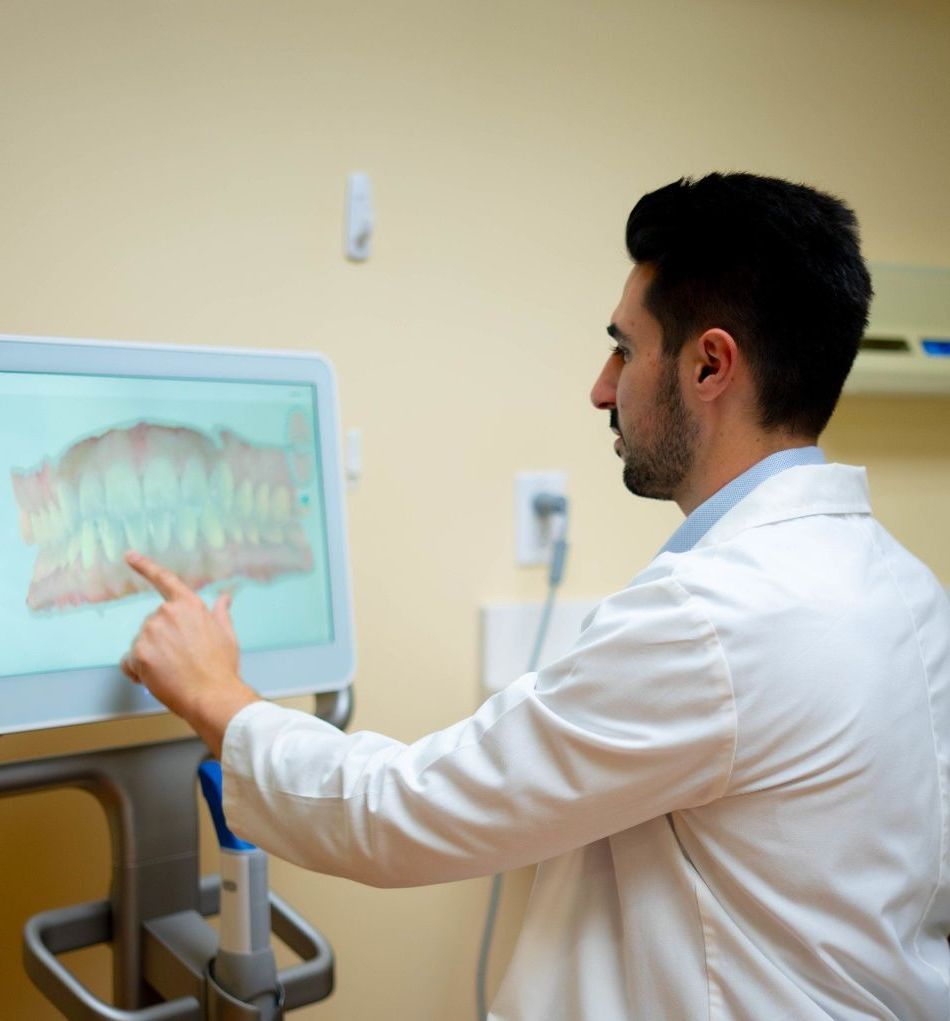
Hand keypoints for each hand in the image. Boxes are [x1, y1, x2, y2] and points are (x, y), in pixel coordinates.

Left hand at [120, 551, 260, 755]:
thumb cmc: (221, 666)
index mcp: (188, 605)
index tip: (129, 555)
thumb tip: (225, 598)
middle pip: (153, 624)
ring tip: (171, 672)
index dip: (145, 566)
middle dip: (161, 641)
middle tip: (180, 660)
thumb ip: (220, 613)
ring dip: (149, 657)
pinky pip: (128, 662)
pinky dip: (137, 672)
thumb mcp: (227, 634)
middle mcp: (166, 613)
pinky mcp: (138, 653)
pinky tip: (153, 679)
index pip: (164, 580)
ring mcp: (150, 632)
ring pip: (140, 644)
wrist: (212, 694)